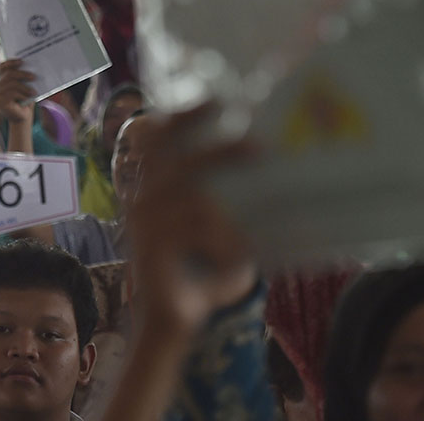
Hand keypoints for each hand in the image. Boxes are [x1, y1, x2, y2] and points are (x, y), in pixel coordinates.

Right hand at [0, 59, 35, 125]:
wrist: (22, 118)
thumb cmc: (25, 101)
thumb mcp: (24, 87)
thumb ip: (23, 78)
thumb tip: (31, 68)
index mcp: (2, 80)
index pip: (3, 67)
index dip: (11, 62)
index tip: (22, 61)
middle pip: (9, 74)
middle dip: (23, 74)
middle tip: (34, 77)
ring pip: (12, 84)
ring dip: (25, 88)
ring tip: (34, 93)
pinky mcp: (0, 102)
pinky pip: (13, 94)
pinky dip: (22, 96)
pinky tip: (27, 100)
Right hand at [127, 105, 256, 339]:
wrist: (172, 322)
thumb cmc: (200, 274)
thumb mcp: (219, 232)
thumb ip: (233, 206)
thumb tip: (279, 179)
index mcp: (155, 188)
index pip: (158, 140)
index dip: (184, 117)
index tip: (217, 101)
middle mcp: (144, 200)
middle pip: (180, 161)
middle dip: (220, 150)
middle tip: (259, 146)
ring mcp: (146, 224)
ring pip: (195, 200)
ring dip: (234, 208)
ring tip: (270, 212)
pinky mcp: (152, 250)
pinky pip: (197, 235)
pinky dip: (227, 245)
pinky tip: (244, 259)